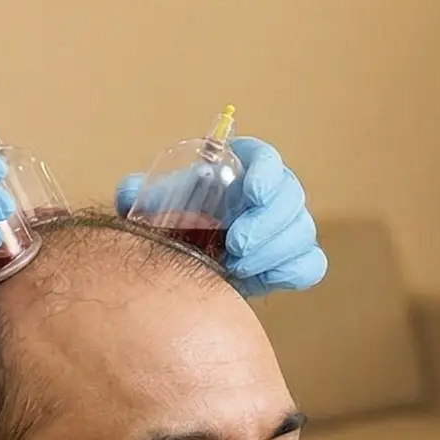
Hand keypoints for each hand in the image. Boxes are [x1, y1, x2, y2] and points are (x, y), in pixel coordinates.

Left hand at [117, 135, 325, 296]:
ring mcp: (287, 227)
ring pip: (302, 231)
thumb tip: (128, 194)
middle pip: (291, 196)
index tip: (253, 192)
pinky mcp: (293, 260)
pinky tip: (261, 280)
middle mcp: (271, 194)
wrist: (190, 260)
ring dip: (274, 252)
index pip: (266, 158)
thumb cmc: (176, 221)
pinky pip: (310, 264)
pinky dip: (290, 272)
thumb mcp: (154, 207)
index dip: (266, 172)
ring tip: (238, 269)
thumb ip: (138, 195)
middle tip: (236, 246)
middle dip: (267, 224)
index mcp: (242, 169)